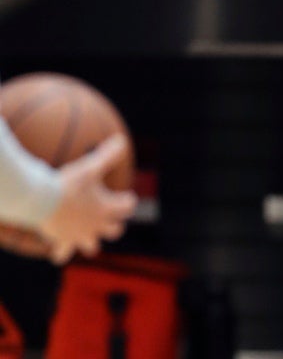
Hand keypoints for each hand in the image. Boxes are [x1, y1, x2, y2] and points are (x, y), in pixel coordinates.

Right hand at [37, 133, 137, 264]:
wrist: (42, 200)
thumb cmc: (68, 183)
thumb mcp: (90, 166)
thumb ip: (107, 155)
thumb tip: (122, 140)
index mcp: (107, 208)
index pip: (127, 207)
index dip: (128, 201)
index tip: (128, 196)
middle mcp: (97, 225)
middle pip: (114, 230)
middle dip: (116, 224)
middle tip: (113, 219)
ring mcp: (80, 235)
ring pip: (92, 246)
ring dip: (92, 242)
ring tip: (89, 240)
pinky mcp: (62, 240)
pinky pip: (63, 252)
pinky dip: (62, 253)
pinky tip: (60, 254)